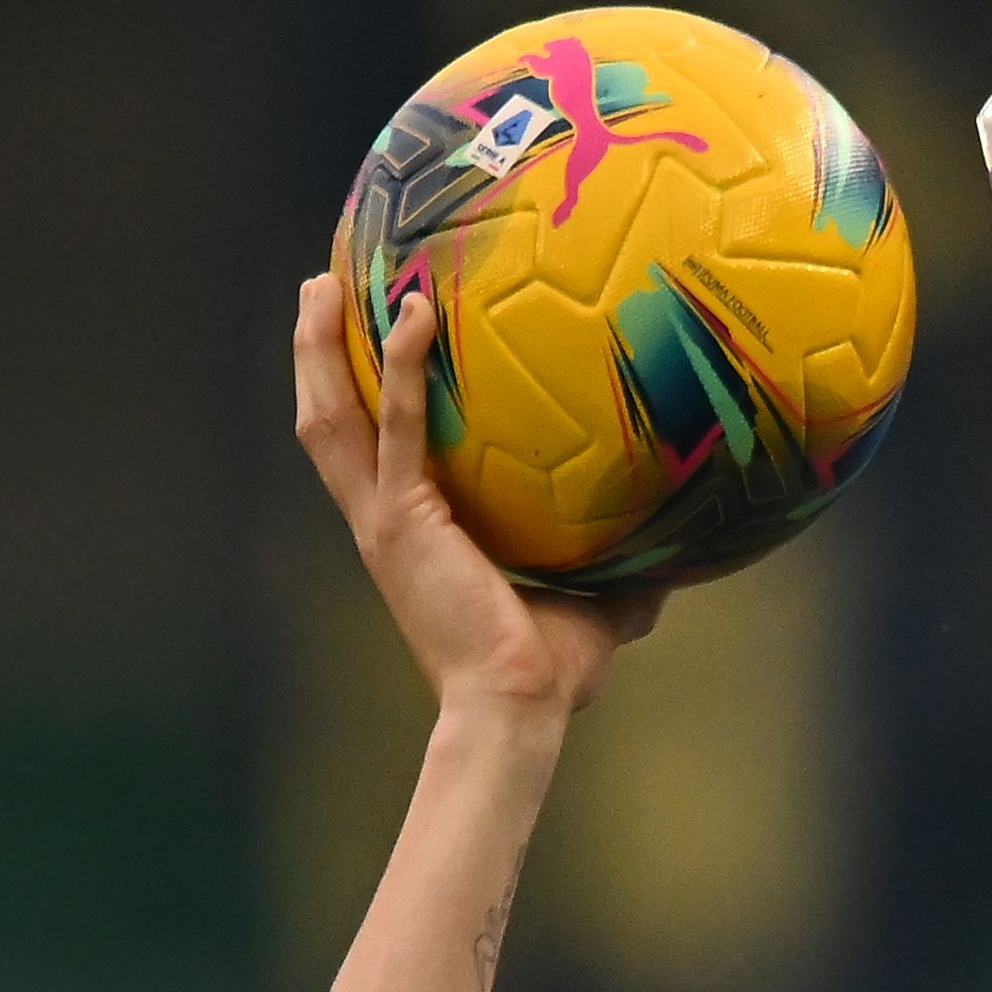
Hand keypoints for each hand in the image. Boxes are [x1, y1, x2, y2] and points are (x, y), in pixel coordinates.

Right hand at [287, 272, 659, 720]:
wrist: (516, 709)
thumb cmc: (546, 675)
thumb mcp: (595, 611)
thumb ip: (626, 579)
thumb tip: (676, 557)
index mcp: (413, 538)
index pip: (372, 453)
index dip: (359, 398)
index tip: (363, 342)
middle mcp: (384, 524)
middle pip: (327, 423)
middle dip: (315, 356)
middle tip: (320, 288)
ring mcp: (385, 521)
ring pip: (333, 418)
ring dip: (322, 349)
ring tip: (325, 282)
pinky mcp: (403, 520)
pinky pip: (398, 425)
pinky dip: (400, 367)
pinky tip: (415, 312)